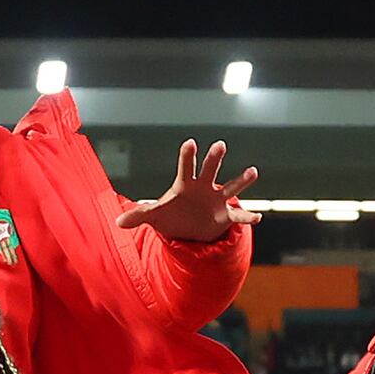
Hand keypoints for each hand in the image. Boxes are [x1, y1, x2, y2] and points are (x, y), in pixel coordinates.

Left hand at [124, 137, 259, 248]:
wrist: (187, 230)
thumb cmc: (171, 216)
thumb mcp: (154, 216)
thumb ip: (138, 216)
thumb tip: (118, 222)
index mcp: (185, 184)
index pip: (185, 166)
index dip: (187, 155)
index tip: (190, 143)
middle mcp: (204, 187)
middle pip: (210, 169)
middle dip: (214, 158)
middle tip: (220, 144)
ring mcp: (216, 200)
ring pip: (231, 187)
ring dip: (242, 180)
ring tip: (252, 172)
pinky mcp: (225, 215)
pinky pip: (238, 215)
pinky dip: (247, 216)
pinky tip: (256, 217)